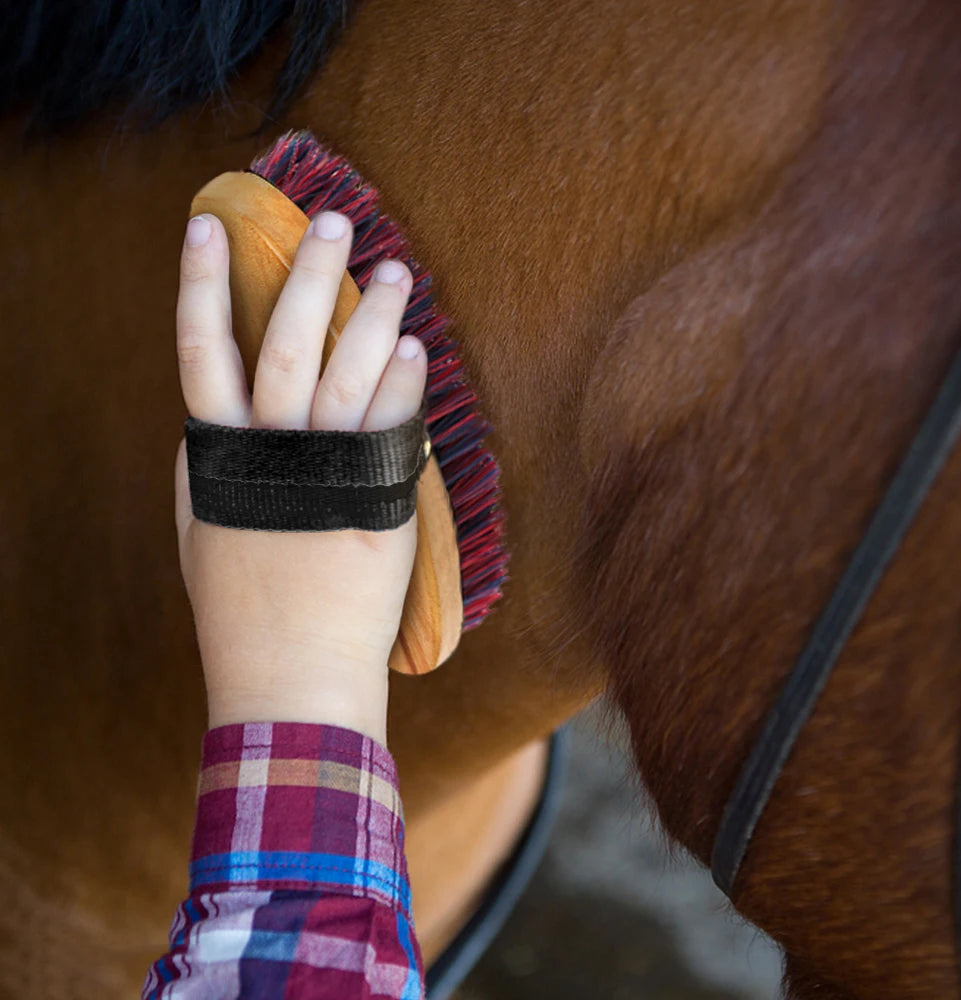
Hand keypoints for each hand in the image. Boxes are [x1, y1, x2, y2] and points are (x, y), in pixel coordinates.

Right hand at [173, 210, 426, 743]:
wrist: (292, 671)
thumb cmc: (244, 605)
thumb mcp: (205, 531)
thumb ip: (208, 468)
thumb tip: (211, 416)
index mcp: (219, 457)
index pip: (202, 352)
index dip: (202, 285)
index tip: (209, 225)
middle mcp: (271, 457)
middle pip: (285, 342)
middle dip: (307, 274)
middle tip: (332, 220)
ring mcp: (327, 478)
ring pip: (347, 373)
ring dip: (372, 315)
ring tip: (395, 271)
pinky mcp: (377, 503)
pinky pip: (393, 426)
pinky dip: (404, 383)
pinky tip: (418, 349)